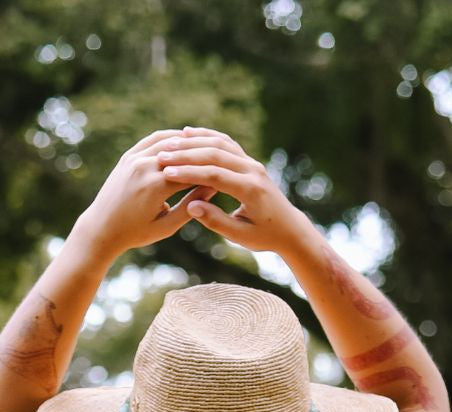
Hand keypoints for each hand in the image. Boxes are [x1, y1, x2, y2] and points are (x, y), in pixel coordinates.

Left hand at [81, 128, 216, 254]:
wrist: (101, 228)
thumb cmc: (136, 233)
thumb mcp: (167, 226)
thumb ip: (190, 206)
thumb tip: (212, 188)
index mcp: (155, 187)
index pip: (192, 172)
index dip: (211, 172)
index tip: (227, 173)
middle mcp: (144, 167)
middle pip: (182, 154)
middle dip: (201, 154)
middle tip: (221, 154)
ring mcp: (134, 159)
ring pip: (168, 141)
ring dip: (187, 142)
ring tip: (205, 145)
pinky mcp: (128, 156)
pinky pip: (153, 140)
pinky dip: (170, 138)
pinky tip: (183, 141)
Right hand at [155, 126, 307, 253]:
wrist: (289, 228)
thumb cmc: (264, 237)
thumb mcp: (240, 235)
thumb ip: (216, 221)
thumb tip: (192, 207)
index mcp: (251, 190)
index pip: (215, 176)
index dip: (189, 173)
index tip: (166, 173)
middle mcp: (253, 171)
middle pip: (216, 154)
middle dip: (187, 154)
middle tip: (162, 156)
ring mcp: (252, 163)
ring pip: (221, 144)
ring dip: (194, 142)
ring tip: (169, 145)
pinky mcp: (249, 161)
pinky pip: (226, 143)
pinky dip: (207, 137)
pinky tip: (188, 134)